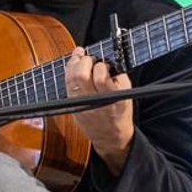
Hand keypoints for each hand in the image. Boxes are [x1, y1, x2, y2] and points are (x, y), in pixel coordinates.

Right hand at [64, 47, 133, 171]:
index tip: (77, 53)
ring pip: (99, 73)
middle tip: (90, 60)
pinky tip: (113, 74)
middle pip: (81, 74)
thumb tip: (75, 61)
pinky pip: (115, 76)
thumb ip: (73, 88)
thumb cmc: (94, 122)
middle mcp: (89, 102)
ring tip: (102, 68)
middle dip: (85, 60)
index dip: (73, 61)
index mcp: (75, 103)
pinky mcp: (121, 97)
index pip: (69, 77)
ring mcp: (106, 100)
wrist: (112, 138)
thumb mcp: (76, 109)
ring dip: (100, 65)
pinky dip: (114, 70)